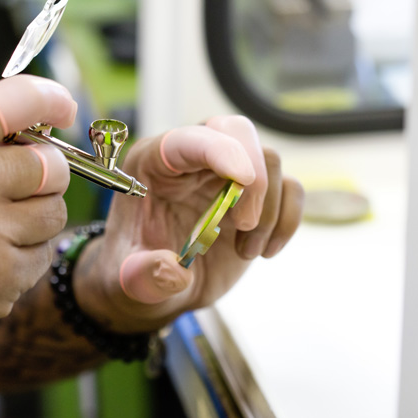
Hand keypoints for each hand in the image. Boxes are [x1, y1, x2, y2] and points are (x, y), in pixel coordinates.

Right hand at [0, 75, 76, 373]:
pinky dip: (25, 255)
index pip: (17, 101)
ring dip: (36, 215)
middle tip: (25, 183)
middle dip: (45, 171)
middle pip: (51, 163)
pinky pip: (43, 253)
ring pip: (54, 210)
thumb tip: (25, 127)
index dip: (51, 99)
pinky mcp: (1, 277)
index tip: (63, 108)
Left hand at [74, 116, 303, 332]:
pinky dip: (287, 220)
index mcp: (152, 163)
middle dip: (252, 175)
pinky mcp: (255, 195)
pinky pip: (290, 187)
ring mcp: (226, 172)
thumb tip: (172, 271)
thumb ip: (144, 275)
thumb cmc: (133, 271)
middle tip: (244, 224)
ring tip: (244, 252)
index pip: (188, 139)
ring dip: (267, 212)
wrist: (156, 287)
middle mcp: (191, 158)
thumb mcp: (128, 279)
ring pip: (268, 161)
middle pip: (236, 131)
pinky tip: (263, 251)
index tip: (243, 180)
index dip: (218, 150)